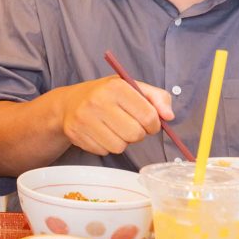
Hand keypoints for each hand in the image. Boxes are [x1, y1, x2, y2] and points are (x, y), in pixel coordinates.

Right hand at [59, 76, 174, 155]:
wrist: (70, 103)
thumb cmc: (107, 95)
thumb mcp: (132, 88)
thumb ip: (157, 98)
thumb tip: (169, 116)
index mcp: (116, 87)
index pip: (148, 115)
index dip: (154, 124)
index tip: (150, 123)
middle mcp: (97, 101)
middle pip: (135, 134)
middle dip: (138, 134)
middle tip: (131, 126)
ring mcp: (84, 119)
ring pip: (119, 147)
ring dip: (122, 142)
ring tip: (115, 129)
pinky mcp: (76, 134)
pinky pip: (104, 152)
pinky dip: (107, 146)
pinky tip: (101, 134)